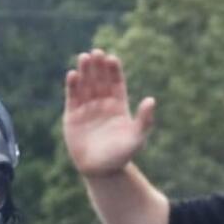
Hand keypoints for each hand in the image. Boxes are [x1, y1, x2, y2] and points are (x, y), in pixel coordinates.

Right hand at [63, 49, 155, 178]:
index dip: (114, 71)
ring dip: (85, 71)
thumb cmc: (121, 155)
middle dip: (98, 66)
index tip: (112, 58)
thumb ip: (144, 120)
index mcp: (118, 105)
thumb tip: (151, 100)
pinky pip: (72, 96)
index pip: (116, 83)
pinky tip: (73, 74)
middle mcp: (102, 103)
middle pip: (100, 79)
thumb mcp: (137, 138)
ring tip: (84, 57)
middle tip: (96, 52)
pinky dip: (72, 85)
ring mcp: (87, 108)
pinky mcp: (72, 115)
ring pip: (85, 84)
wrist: (101, 171)